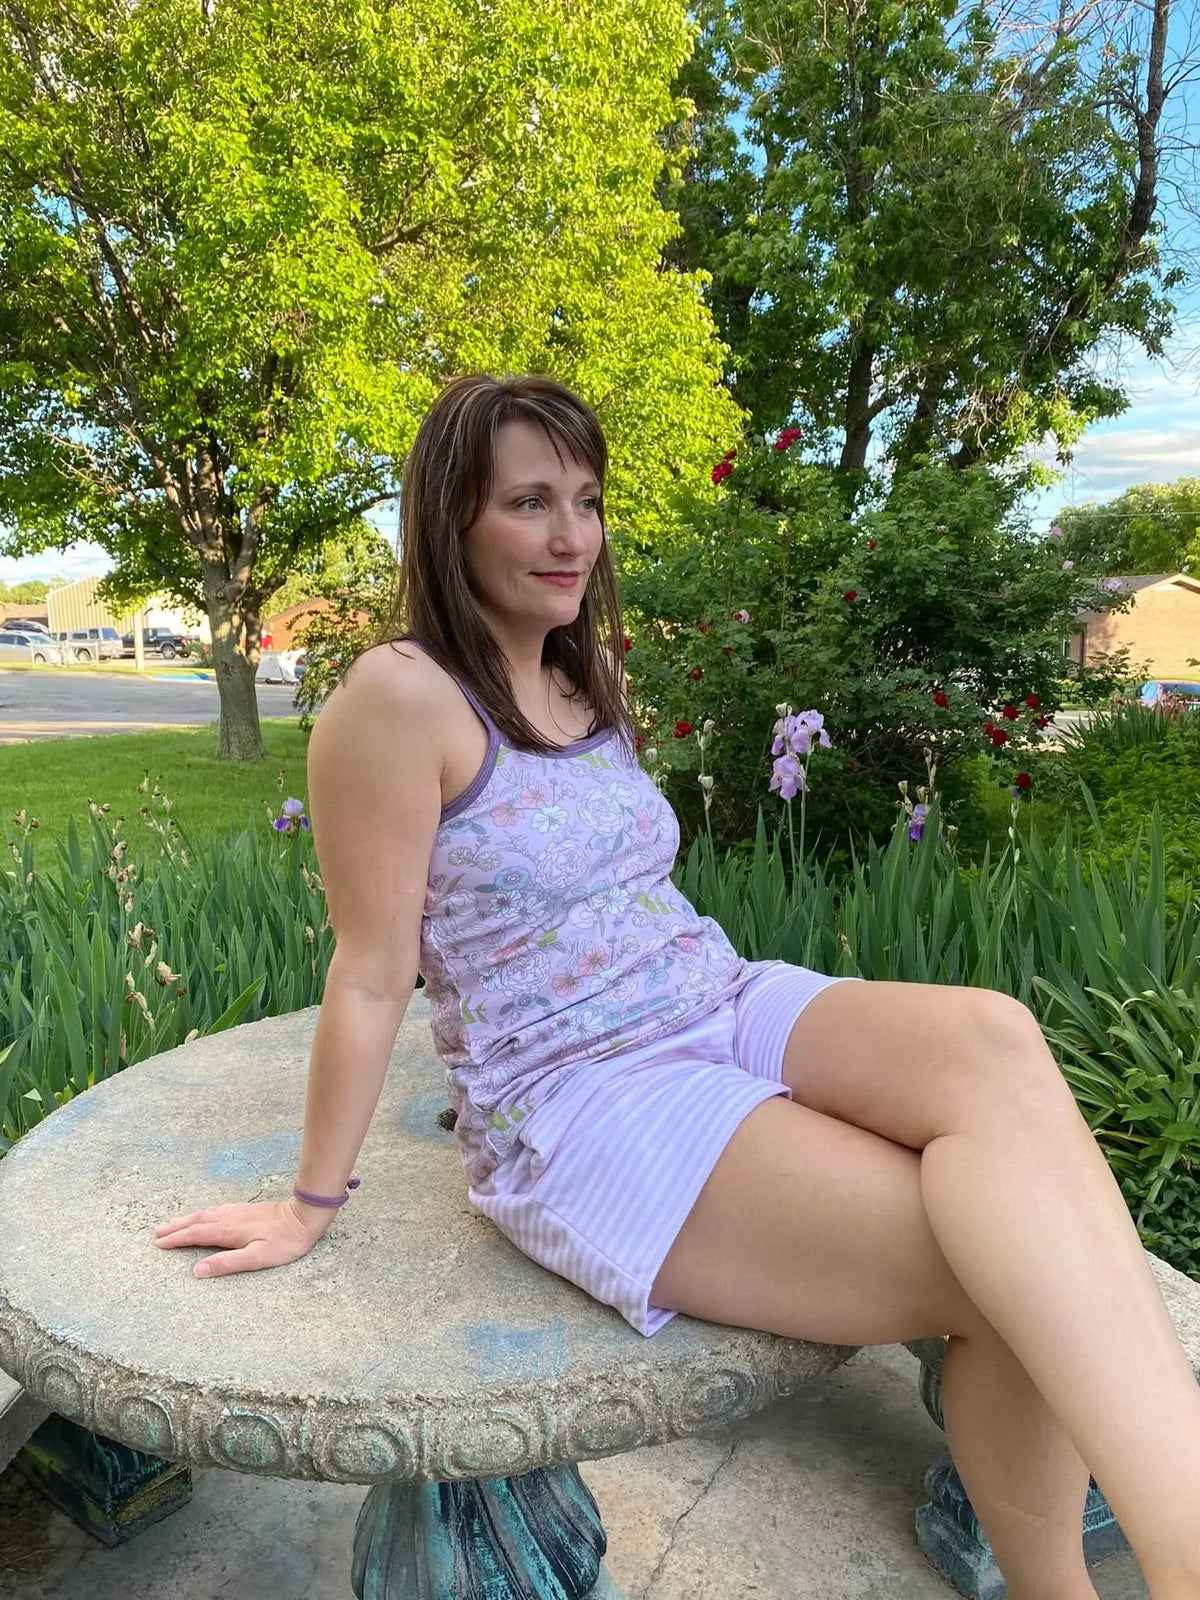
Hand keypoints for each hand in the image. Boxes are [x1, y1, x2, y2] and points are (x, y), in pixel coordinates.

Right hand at [153, 1197, 333, 1278]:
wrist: (304, 1217)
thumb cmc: (284, 1242)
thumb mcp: (256, 1258)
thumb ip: (227, 1264)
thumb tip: (197, 1270)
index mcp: (228, 1231)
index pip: (195, 1235)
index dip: (176, 1240)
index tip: (159, 1244)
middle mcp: (228, 1218)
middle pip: (196, 1222)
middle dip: (176, 1228)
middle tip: (157, 1233)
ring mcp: (236, 1211)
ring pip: (205, 1214)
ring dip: (187, 1220)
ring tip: (172, 1224)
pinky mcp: (245, 1209)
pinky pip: (215, 1211)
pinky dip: (202, 1214)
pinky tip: (203, 1216)